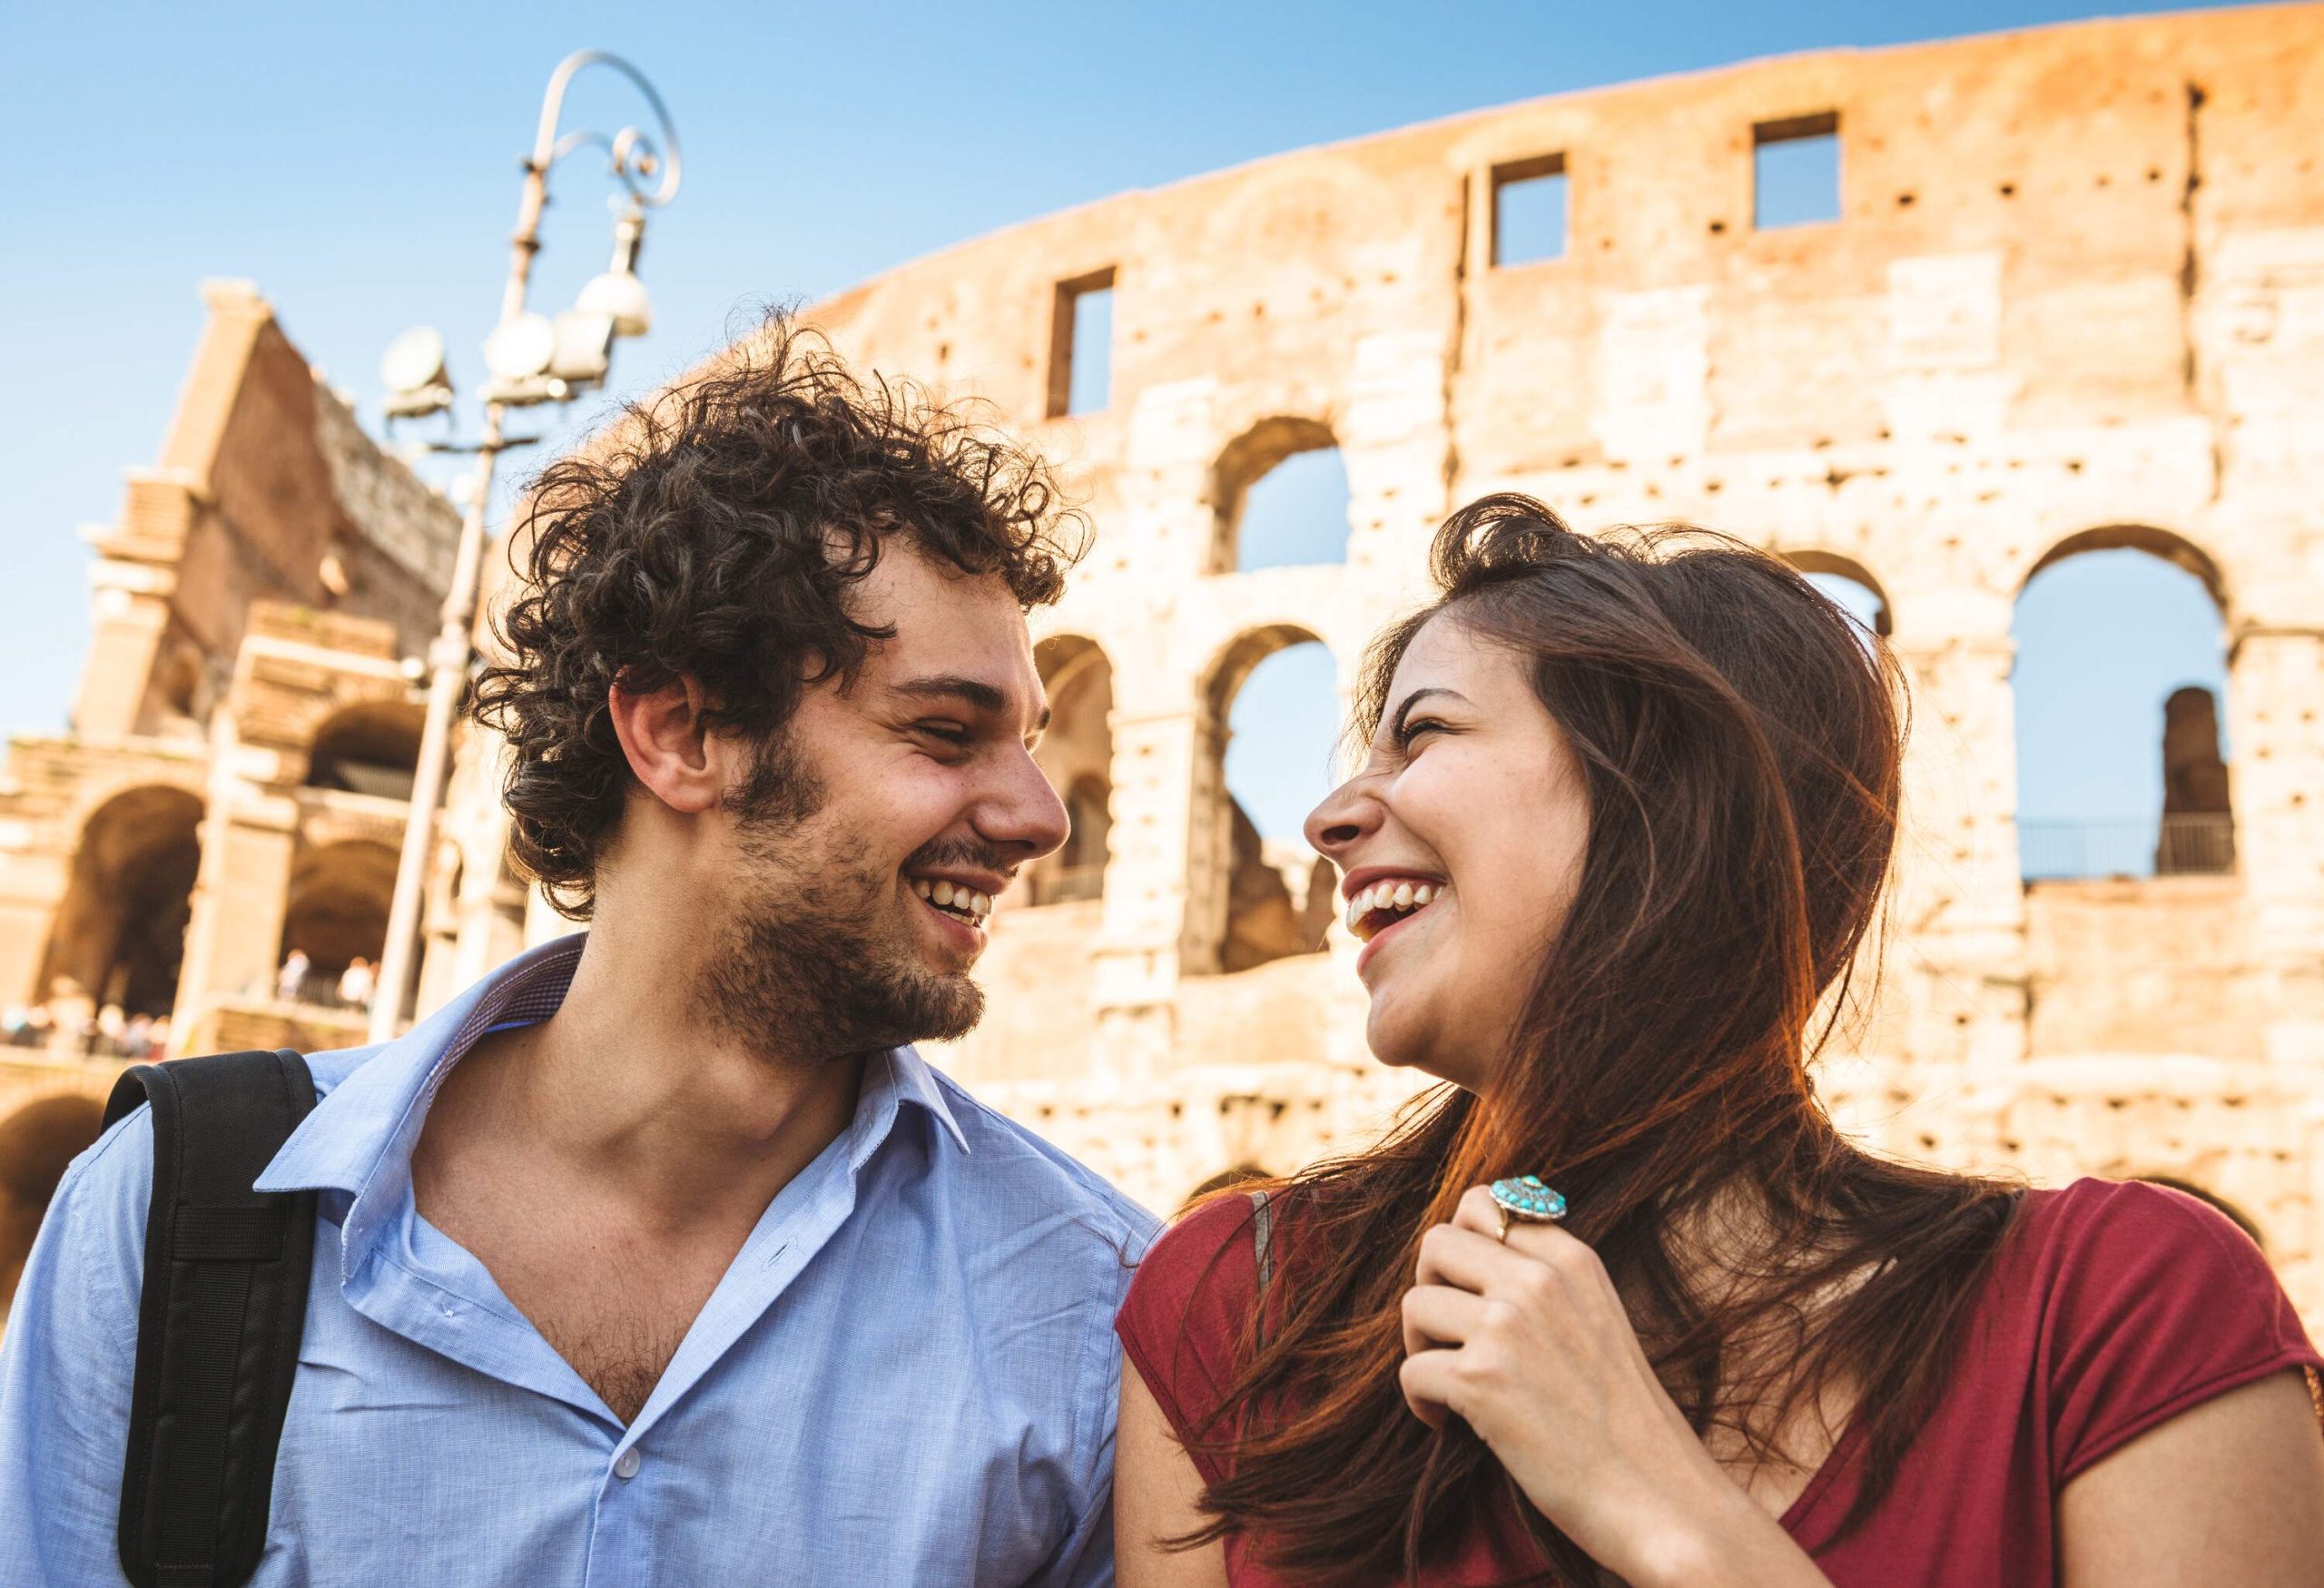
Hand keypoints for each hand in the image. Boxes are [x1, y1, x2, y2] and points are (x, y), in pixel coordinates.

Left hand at [1397, 1186, 1829, 1587]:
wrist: (1657, 1494)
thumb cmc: (1624, 1418)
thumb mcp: (1599, 1316)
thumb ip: (1547, 1278)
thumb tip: (1473, 1246)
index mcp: (1573, 1260)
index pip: (1485, 1202)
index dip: (1462, 1244)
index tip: (1467, 1287)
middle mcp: (1538, 1281)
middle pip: (1436, 1242)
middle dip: (1429, 1285)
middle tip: (1447, 1333)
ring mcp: (1507, 1327)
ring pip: (1414, 1304)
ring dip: (1419, 1347)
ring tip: (1450, 1382)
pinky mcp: (1481, 1380)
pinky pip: (1411, 1371)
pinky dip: (1420, 1402)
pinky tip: (1447, 1422)